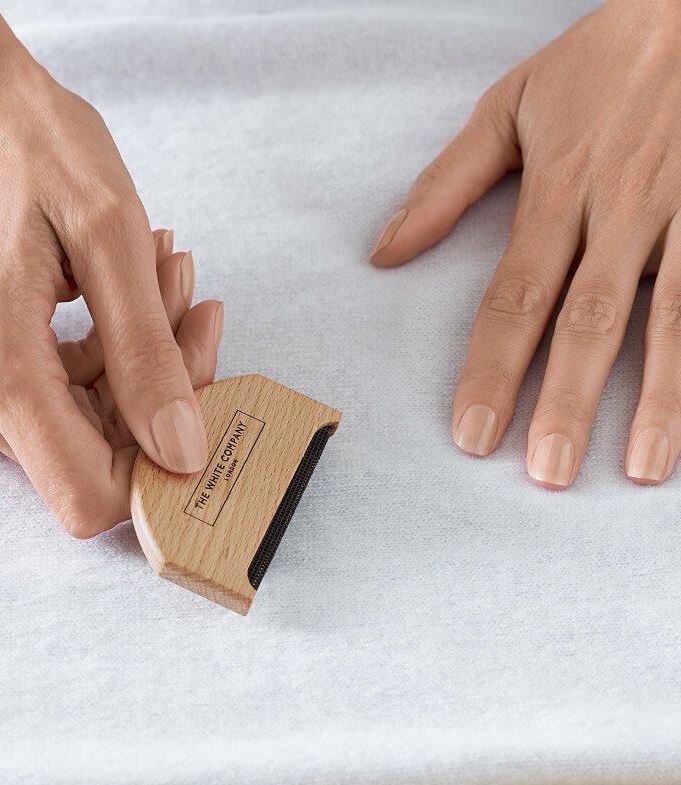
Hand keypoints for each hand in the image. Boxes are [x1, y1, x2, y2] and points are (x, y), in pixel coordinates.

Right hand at [0, 3, 220, 535]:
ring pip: (68, 424)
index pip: (88, 493)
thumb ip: (149, 357)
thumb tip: (183, 454)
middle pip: (86, 455)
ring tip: (156, 277)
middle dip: (155, 391)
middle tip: (187, 302)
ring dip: (129, 364)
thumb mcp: (112, 236)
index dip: (156, 468)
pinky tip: (116, 292)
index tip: (196, 399)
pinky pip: (38, 395)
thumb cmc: (26, 138)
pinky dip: (92, 356)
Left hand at [371, 0, 680, 488]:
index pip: (515, 298)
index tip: (473, 434)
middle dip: (566, 403)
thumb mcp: (511, 105)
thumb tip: (384, 251)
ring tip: (640, 467)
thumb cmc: (603, 58)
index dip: (491, 370)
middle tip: (546, 473)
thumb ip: (446, 184)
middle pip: (589, 322)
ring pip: (672, 319)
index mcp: (559, 191)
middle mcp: (622, 211)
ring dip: (656, 398)